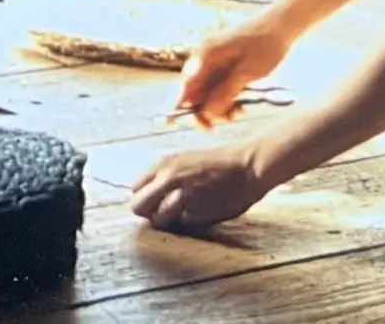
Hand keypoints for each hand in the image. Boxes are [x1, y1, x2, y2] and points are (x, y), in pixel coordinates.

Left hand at [130, 140, 273, 229]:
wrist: (248, 166)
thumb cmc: (219, 164)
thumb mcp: (185, 161)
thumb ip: (165, 176)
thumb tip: (150, 194)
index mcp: (164, 164)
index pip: (136, 189)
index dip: (144, 198)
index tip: (154, 201)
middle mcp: (168, 178)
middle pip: (138, 206)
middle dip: (148, 211)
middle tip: (163, 211)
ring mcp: (181, 196)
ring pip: (157, 219)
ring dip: (168, 219)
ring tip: (186, 210)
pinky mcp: (197, 211)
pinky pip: (183, 223)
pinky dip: (189, 220)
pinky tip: (203, 209)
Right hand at [176, 18, 295, 127]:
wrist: (281, 25)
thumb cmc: (264, 45)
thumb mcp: (247, 72)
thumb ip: (225, 92)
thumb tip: (207, 114)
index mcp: (206, 55)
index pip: (188, 87)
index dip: (188, 108)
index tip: (202, 126)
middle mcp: (205, 57)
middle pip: (196, 91)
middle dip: (208, 109)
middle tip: (228, 120)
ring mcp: (214, 61)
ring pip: (208, 91)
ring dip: (220, 105)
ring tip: (239, 112)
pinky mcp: (225, 64)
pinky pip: (219, 86)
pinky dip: (227, 97)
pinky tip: (241, 103)